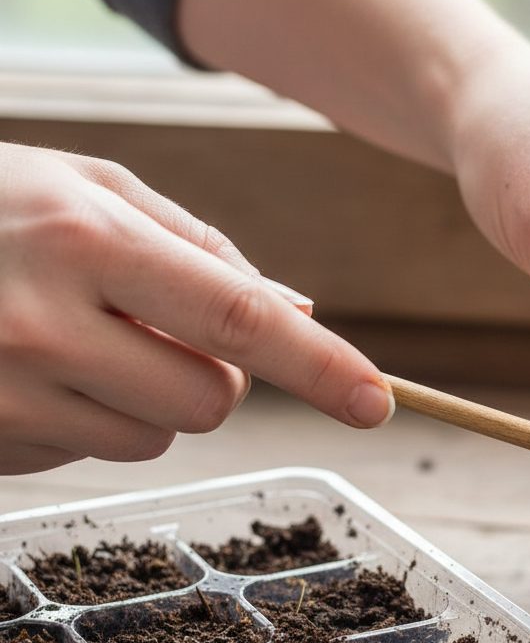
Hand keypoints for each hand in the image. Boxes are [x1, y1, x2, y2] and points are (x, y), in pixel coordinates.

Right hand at [0, 143, 391, 473]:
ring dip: (144, 400)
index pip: (238, 317)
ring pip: (151, 439)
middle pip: (209, 402)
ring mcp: (1, 394)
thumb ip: (197, 248)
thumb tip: (297, 311)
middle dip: (214, 377)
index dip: (320, 366)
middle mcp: (41, 323)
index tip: (378, 403)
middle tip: (159, 330)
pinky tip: (26, 367)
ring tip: (75, 339)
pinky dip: (83, 420)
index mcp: (85, 238)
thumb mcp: (87, 188)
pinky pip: (84, 455)